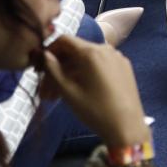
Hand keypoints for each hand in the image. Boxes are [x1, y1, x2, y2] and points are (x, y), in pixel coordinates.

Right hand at [37, 34, 149, 150]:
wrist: (127, 126)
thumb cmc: (95, 109)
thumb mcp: (69, 91)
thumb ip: (53, 69)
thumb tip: (44, 54)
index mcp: (91, 52)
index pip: (64, 40)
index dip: (48, 51)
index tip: (38, 68)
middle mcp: (106, 49)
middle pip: (75, 52)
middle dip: (57, 69)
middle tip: (45, 91)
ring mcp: (117, 57)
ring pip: (87, 61)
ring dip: (69, 74)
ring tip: (56, 97)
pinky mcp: (124, 68)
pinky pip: (99, 65)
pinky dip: (85, 74)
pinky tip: (77, 91)